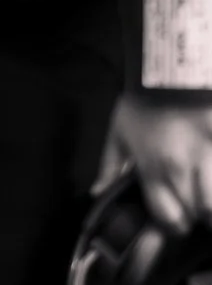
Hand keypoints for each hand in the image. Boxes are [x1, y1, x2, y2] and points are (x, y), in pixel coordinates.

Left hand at [102, 93, 211, 231]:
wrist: (171, 75)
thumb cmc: (143, 104)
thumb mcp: (118, 133)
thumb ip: (109, 166)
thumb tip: (99, 193)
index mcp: (153, 167)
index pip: (167, 216)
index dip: (170, 224)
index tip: (171, 221)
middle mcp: (182, 168)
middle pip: (194, 214)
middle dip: (191, 216)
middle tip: (187, 208)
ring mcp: (207, 158)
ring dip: (209, 207)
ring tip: (202, 199)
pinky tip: (207, 181)